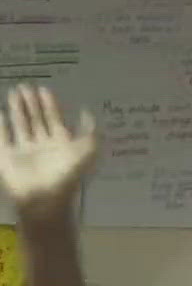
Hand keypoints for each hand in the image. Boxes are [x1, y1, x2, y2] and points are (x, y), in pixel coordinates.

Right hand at [0, 85, 96, 226]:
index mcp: (61, 143)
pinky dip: (0, 125)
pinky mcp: (6, 157)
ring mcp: (24, 150)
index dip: (50, 104)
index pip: (54, 118)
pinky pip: (2, 137)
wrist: (44, 199)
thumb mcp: (86, 153)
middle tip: (25, 86)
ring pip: (20, 124)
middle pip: (36, 119)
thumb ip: (89, 132)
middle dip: (32, 103)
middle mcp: (42, 145)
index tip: (44, 89)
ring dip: (17, 109)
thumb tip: (87, 111)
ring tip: (14, 91)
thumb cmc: (66, 176)